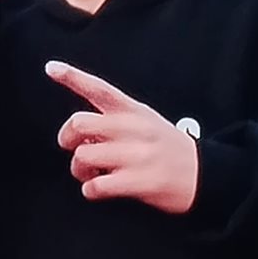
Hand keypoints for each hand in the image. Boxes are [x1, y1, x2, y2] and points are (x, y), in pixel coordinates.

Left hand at [48, 61, 199, 214]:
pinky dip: (90, 190)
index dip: (73, 77)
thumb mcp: (146, 121)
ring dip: (79, 169)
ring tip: (92, 173)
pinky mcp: (140, 182)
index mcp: (134, 111)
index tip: (50, 67)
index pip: (100, 88)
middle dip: (67, 138)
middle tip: (74, 148)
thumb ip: (113, 119)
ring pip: (83, 156)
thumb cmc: (166, 148)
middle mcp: (134, 129)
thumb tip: (77, 131)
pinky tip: (99, 189)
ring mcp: (138, 155)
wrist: (207, 175)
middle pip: (79, 123)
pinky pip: (96, 186)